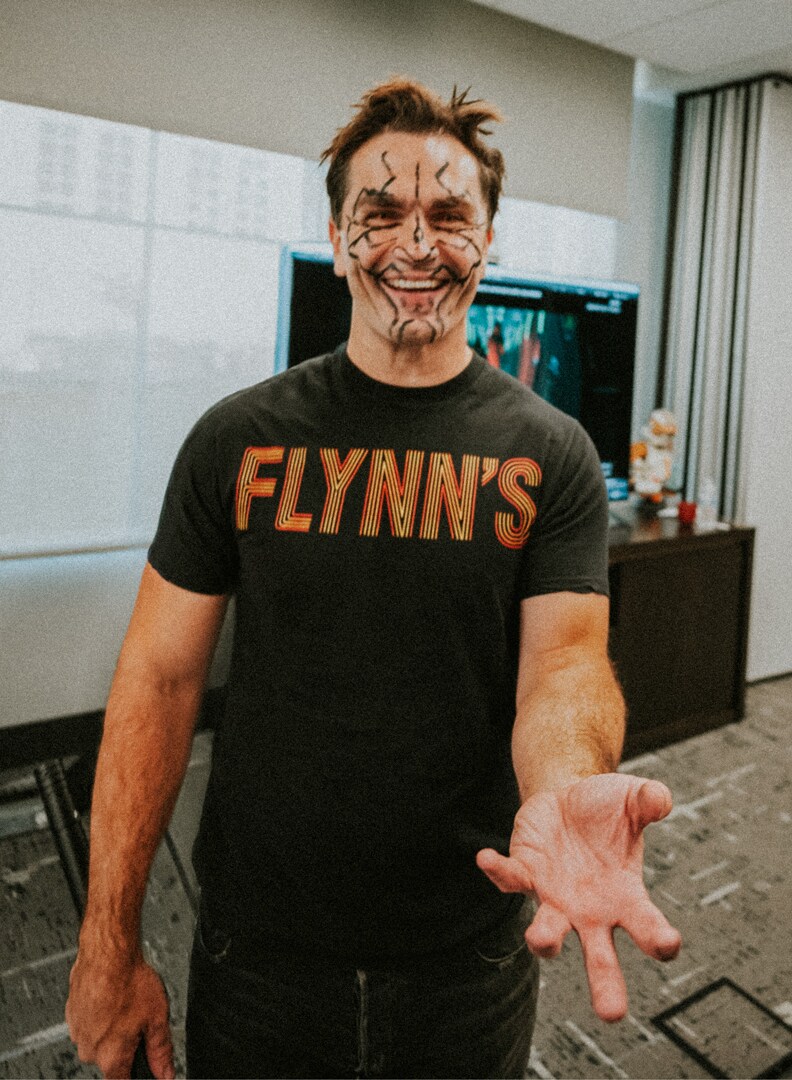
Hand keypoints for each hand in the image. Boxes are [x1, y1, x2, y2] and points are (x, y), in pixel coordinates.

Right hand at [66, 948, 174, 1077]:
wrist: (107, 953)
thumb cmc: (130, 981)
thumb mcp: (157, 1018)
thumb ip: (161, 1051)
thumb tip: (165, 1073)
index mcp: (111, 1057)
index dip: (136, 1072)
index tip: (141, 1060)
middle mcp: (89, 1050)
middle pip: (111, 1058)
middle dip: (125, 1044)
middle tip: (138, 1020)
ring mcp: (77, 1031)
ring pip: (98, 1039)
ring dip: (111, 1027)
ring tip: (124, 1004)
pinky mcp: (71, 1014)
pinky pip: (88, 1022)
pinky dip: (99, 1013)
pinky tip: (111, 997)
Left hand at [476, 773, 681, 1021]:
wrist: (568, 797)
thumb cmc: (608, 809)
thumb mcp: (633, 798)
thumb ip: (648, 799)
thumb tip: (660, 798)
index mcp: (626, 898)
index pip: (646, 926)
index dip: (658, 938)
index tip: (667, 945)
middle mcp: (590, 911)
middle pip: (600, 958)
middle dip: (606, 985)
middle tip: (612, 1013)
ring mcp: (555, 897)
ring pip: (548, 932)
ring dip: (544, 938)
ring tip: (542, 939)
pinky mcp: (526, 873)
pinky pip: (510, 879)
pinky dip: (498, 871)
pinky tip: (486, 857)